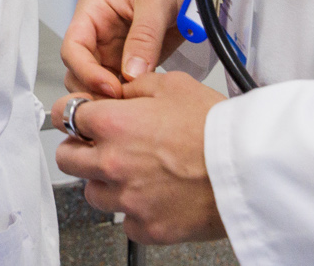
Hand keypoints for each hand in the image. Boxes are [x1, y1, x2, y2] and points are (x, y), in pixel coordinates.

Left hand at [52, 71, 226, 243]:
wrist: (249, 170)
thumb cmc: (217, 128)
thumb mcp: (173, 85)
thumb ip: (136, 87)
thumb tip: (119, 92)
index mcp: (113, 124)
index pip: (64, 116)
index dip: (72, 114)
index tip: (79, 118)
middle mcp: (112, 163)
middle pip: (67, 158)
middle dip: (78, 148)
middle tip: (97, 146)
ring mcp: (127, 200)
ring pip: (92, 193)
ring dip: (105, 182)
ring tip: (133, 173)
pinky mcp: (147, 228)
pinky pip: (124, 221)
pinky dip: (134, 211)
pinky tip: (153, 196)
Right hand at [62, 0, 191, 98]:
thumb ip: (144, 36)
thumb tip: (132, 72)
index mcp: (93, 12)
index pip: (73, 47)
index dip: (85, 71)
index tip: (109, 87)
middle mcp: (97, 33)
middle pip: (78, 71)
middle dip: (93, 89)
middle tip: (119, 104)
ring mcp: (112, 50)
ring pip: (96, 83)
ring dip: (109, 97)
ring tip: (130, 106)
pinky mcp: (129, 63)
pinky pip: (120, 86)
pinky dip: (127, 98)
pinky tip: (139, 102)